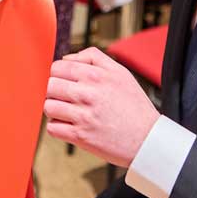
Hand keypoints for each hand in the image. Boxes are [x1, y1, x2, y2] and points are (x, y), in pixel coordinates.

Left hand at [43, 47, 160, 167]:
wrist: (148, 139)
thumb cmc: (135, 106)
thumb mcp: (120, 72)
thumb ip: (93, 58)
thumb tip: (66, 58)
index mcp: (95, 76)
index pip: (57, 67)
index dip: (57, 74)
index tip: (62, 81)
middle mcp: (87, 94)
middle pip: (49, 85)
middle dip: (53, 91)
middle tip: (63, 97)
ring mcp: (82, 116)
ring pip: (48, 106)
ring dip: (54, 109)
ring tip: (66, 112)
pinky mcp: (80, 136)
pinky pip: (52, 128)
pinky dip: (57, 127)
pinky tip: (69, 125)